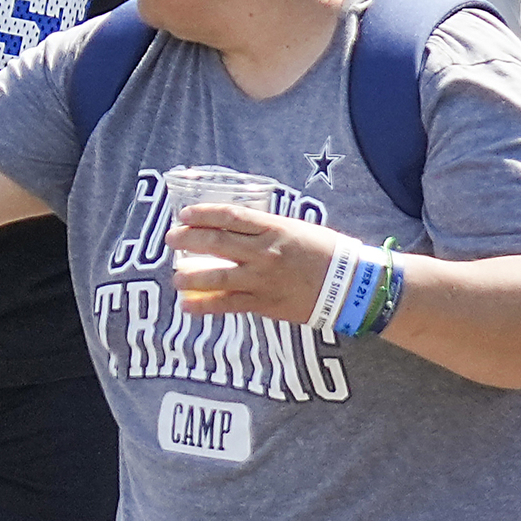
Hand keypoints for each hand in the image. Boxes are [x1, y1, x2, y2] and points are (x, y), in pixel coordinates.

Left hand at [168, 202, 351, 326]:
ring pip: (217, 276)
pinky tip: (188, 305)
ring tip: (176, 277)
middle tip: (171, 239)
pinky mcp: (265, 304)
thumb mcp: (296, 229)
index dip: (203, 214)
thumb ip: (266, 228)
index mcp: (273, 228)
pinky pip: (228, 304)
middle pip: (216, 242)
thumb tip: (235, 227)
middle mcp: (264, 252)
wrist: (349, 285)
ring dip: (190, 276)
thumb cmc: (325, 253)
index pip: (230, 217)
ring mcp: (262, 279)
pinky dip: (205, 305)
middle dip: (188, 240)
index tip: (184, 215)